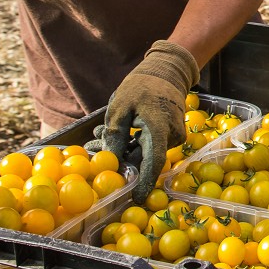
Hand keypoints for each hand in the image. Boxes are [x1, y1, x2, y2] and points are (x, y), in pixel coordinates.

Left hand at [103, 41, 198, 203]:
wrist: (167, 70)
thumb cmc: (141, 85)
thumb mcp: (119, 106)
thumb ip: (115, 135)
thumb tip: (110, 161)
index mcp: (158, 128)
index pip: (153, 163)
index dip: (143, 183)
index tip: (134, 198)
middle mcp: (171, 135)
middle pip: (146, 159)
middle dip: (120, 160)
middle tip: (93, 149)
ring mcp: (175, 135)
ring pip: (147, 152)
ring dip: (125, 148)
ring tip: (100, 133)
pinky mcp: (173, 134)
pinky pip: (152, 145)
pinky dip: (135, 142)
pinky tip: (119, 131)